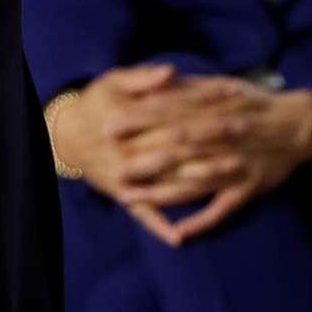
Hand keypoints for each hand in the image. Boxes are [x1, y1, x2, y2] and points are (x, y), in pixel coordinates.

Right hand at [48, 64, 240, 246]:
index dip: (206, 105)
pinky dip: (159, 227)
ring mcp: (127, 178)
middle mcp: (129, 151)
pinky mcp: (122, 196)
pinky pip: (143, 215)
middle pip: (179, 147)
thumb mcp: (112, 82)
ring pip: (170, 181)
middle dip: (215, 139)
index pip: (175, 112)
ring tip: (236, 169)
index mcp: (128, 120)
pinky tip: (180, 239)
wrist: (64, 135)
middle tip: (247, 131)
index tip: (236, 98)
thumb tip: (171, 72)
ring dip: (204, 177)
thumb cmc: (94, 104)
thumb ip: (142, 79)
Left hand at [106, 77, 311, 241]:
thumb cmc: (254, 103)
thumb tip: (158, 78)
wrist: (300, 124)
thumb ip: (190, 86)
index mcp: (212, 109)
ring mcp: (235, 165)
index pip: (168, 114)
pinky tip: (180, 232)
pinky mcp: (248, 188)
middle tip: (112, 168)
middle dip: (142, 158)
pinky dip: (202, 220)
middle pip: (176, 148)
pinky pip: (223, 208)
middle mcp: (221, 137)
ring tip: (130, 199)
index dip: (138, 121)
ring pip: (193, 182)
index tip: (110, 127)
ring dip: (161, 193)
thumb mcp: (222, 85)